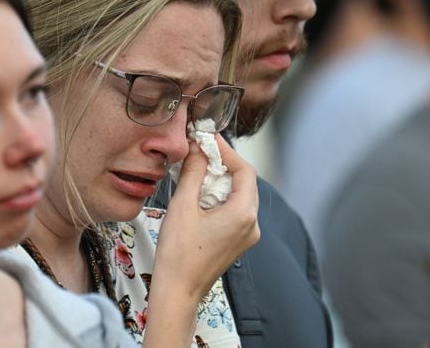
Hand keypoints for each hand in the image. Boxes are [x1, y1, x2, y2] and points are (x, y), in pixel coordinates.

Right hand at [154, 135, 258, 299]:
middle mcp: (252, 224)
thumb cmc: (178, 253)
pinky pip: (233, 210)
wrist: (177, 291)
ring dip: (218, 180)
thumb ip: (193, 172)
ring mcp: (246, 235)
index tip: (208, 138)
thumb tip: (198, 148)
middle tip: (199, 152)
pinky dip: (217, 196)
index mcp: (243, 213)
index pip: (244, 170)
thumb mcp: (182, 205)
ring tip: (194, 171)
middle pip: (244, 182)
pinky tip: (197, 194)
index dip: (226, 150)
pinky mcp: (236, 242)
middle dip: (222, 164)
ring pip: (238, 196)